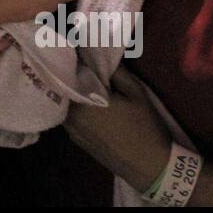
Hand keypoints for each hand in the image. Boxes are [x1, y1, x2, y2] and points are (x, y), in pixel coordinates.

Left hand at [64, 67, 170, 192]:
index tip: (74, 45)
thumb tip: (101, 56)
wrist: (149, 167)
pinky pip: (69, 117)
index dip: (71, 58)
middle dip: (69, 73)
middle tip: (78, 60)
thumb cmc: (144, 128)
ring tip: (83, 79)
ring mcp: (72, 130)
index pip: (68, 73)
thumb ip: (117, 72)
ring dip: (71, 91)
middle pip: (63, 88)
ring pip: (65, 103)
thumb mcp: (136, 93)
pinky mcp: (77, 141)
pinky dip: (74, 106)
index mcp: (83, 101)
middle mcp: (71, 116)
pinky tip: (86, 101)